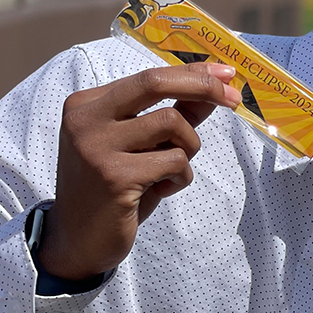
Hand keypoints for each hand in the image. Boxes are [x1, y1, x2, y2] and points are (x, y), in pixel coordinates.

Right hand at [38, 62, 240, 279]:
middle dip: (203, 87)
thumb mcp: (144, 144)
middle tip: (233, 99)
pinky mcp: (113, 176)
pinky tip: (160, 190)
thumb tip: (215, 87)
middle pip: (155, 84)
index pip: (148, 77)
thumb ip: (176, 113)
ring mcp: (95, 146)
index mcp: (88, 104)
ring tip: (170, 171)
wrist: (79, 240)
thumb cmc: (116, 187)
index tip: (227, 75)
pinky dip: (180, 177)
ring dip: (188, 148)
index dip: (193, 73)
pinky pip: (174, 161)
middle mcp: (85, 119)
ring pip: (172, 123)